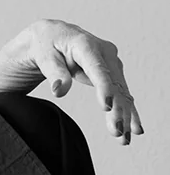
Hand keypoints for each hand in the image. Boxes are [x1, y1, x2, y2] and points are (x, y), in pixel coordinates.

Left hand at [1, 19, 142, 144]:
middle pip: (114, 83)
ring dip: (125, 115)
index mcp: (84, 44)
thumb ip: (53, 72)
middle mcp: (103, 51)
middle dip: (118, 109)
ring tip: (125, 138)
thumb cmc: (44, 44)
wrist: (49, 36)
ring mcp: (109, 62)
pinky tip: (132, 129)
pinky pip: (120, 93)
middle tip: (117, 131)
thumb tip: (59, 90)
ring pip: (121, 91)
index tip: (107, 107)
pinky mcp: (110, 72)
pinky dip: (126, 111)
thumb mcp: (42, 55)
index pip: (97, 68)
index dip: (104, 88)